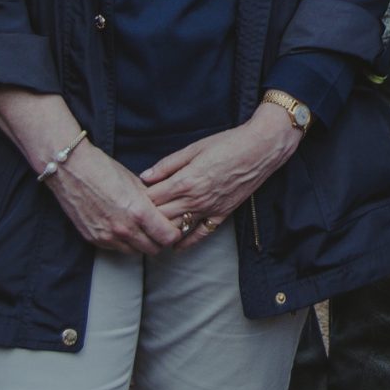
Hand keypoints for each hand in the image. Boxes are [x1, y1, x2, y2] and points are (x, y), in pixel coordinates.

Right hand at [48, 144, 185, 254]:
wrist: (71, 170)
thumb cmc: (104, 170)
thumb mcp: (135, 182)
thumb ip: (151, 201)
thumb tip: (164, 211)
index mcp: (138, 212)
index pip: (167, 237)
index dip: (173, 233)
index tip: (173, 228)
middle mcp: (124, 229)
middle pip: (153, 249)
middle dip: (159, 241)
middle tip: (159, 230)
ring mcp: (107, 236)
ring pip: (135, 252)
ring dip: (141, 243)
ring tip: (141, 229)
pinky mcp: (94, 239)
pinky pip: (116, 248)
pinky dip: (124, 242)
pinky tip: (123, 228)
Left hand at [141, 104, 302, 248]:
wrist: (260, 149)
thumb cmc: (227, 143)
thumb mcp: (193, 148)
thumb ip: (167, 165)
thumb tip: (144, 176)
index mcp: (185, 181)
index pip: (152, 198)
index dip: (137, 200)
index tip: (129, 200)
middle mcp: (195, 199)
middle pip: (161, 216)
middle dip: (145, 218)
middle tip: (134, 218)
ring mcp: (209, 209)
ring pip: (178, 227)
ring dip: (162, 231)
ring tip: (148, 233)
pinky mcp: (222, 214)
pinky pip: (201, 234)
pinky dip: (187, 242)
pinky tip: (175, 246)